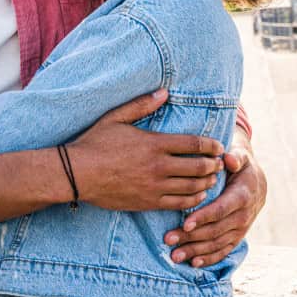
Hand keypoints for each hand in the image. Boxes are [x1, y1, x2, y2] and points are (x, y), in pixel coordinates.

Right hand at [67, 89, 223, 211]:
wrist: (78, 174)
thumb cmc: (95, 143)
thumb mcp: (116, 117)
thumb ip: (142, 105)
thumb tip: (164, 92)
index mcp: (154, 144)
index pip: (194, 144)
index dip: (211, 146)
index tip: (218, 146)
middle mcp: (158, 167)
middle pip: (199, 167)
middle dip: (213, 165)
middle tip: (219, 163)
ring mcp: (154, 187)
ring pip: (192, 188)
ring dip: (206, 183)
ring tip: (211, 179)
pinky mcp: (148, 203)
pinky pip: (179, 204)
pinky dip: (193, 200)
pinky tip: (197, 196)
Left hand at [164, 134, 266, 267]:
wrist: (256, 181)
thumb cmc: (241, 165)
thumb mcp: (241, 156)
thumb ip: (235, 157)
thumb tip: (228, 159)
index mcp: (243, 195)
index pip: (221, 209)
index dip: (204, 218)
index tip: (185, 223)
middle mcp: (244, 215)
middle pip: (216, 230)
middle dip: (191, 237)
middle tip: (169, 239)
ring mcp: (241, 229)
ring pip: (218, 243)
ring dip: (196, 251)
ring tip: (175, 255)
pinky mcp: (237, 237)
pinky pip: (224, 250)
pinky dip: (210, 258)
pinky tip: (194, 263)